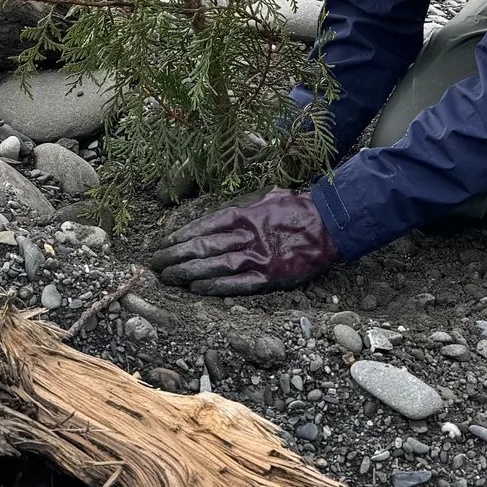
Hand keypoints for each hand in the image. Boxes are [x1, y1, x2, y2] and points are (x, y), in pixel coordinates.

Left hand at [145, 188, 338, 295]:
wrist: (331, 223)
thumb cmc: (298, 208)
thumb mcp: (267, 196)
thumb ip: (243, 206)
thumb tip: (220, 213)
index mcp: (245, 213)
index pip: (204, 225)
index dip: (180, 235)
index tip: (162, 242)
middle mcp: (247, 235)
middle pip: (203, 247)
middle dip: (176, 255)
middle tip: (155, 263)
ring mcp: (258, 257)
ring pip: (215, 266)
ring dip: (188, 273)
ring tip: (168, 277)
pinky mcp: (270, 276)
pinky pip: (238, 283)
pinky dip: (216, 287)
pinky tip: (197, 289)